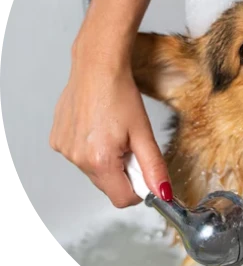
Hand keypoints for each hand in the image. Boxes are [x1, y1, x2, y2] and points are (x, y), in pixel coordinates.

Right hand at [50, 44, 171, 207]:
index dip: (139, 189)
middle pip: (107, 184)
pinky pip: (79, 155)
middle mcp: (77, 159)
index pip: (122, 199)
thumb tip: (162, 192)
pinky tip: (97, 126)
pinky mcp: (57, 139)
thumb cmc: (120, 94)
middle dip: (123, 171)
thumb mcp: (144, 132)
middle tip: (130, 143)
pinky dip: (91, 148)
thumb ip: (154, 167)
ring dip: (107, 159)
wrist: (97, 66)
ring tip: (112, 131)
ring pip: (93, 170)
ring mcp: (64, 149)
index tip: (143, 170)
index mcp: (100, 161)